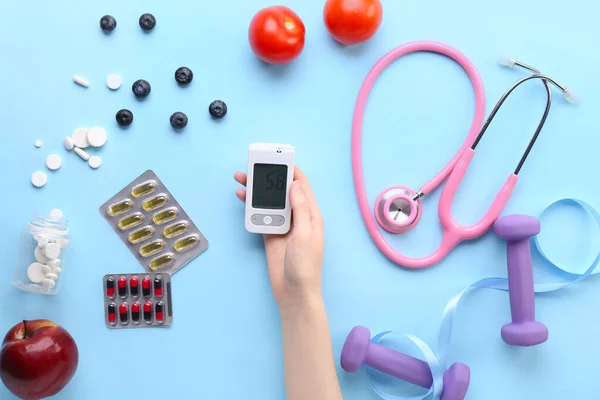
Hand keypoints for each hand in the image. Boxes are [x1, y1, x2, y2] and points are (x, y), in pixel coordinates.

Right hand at [234, 166, 323, 309]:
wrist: (294, 292)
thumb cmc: (305, 265)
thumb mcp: (305, 234)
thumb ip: (300, 208)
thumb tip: (295, 184)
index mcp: (310, 214)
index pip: (301, 186)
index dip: (291, 170)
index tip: (278, 158)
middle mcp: (297, 217)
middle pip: (282, 191)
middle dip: (268, 178)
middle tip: (253, 166)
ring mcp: (283, 225)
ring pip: (269, 202)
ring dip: (256, 190)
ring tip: (241, 178)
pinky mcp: (270, 234)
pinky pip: (260, 215)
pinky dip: (251, 206)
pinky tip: (242, 197)